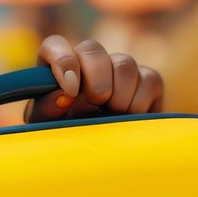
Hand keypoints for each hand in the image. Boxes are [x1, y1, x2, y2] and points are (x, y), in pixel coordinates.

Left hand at [25, 36, 163, 123]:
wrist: (101, 150)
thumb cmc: (68, 132)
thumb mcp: (50, 124)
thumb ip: (48, 109)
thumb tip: (63, 97)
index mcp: (58, 65)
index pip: (55, 46)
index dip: (63, 61)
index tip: (71, 90)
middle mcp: (89, 60)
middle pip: (93, 48)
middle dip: (95, 80)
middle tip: (95, 105)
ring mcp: (120, 67)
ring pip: (124, 63)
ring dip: (118, 95)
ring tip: (110, 116)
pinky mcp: (148, 79)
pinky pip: (150, 79)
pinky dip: (139, 102)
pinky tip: (129, 117)